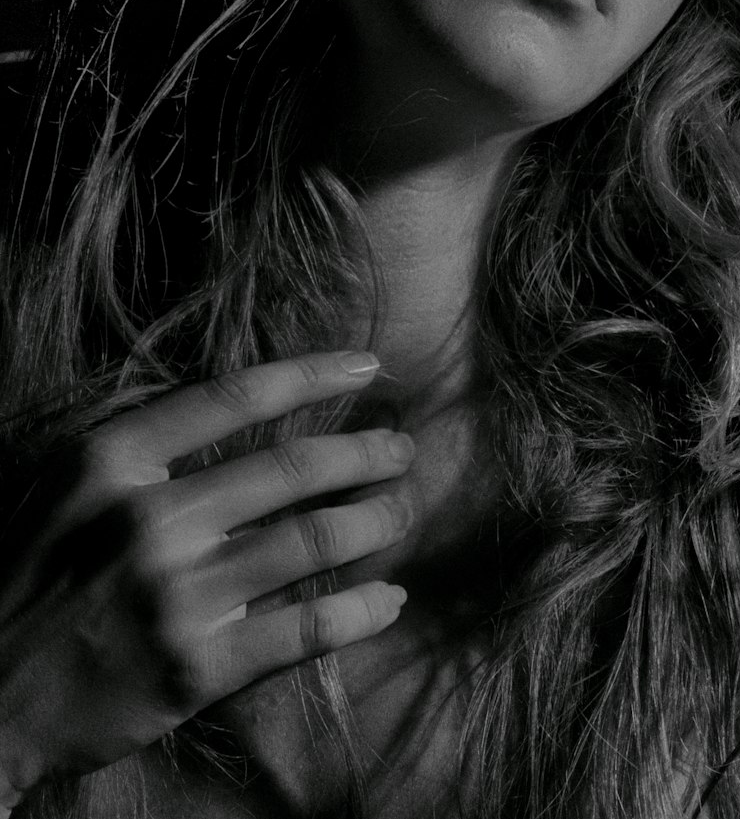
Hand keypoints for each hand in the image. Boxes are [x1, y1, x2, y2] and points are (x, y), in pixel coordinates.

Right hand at [0, 352, 413, 804]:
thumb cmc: (31, 574)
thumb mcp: (64, 480)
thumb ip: (140, 430)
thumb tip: (225, 387)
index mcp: (112, 461)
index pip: (236, 397)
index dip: (315, 375)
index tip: (369, 369)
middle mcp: (148, 519)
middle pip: (292, 468)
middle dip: (365, 454)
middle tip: (401, 451)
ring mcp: (175, 596)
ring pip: (311, 541)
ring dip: (375, 521)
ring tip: (402, 509)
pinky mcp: (195, 669)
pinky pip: (304, 630)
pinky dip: (359, 611)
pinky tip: (390, 598)